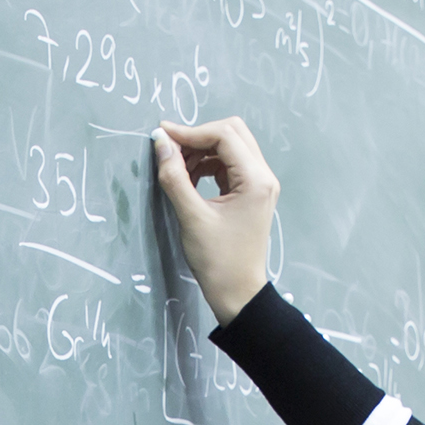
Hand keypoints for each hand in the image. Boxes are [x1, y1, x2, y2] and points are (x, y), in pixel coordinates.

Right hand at [151, 118, 280, 325]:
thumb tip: (161, 143)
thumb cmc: (218, 261)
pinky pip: (230, 164)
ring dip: (202, 149)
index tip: (162, 136)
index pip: (224, 135)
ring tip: (177, 167)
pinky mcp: (251, 192)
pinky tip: (189, 177)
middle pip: (232, 133)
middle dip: (198, 136)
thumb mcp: (191, 217)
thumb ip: (174, 176)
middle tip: (169, 148)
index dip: (191, 132)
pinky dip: (208, 163)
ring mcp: (260, 184)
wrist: (237, 292)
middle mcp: (263, 176)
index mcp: (255, 180)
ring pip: (231, 146)